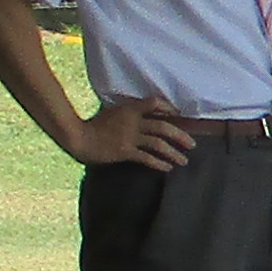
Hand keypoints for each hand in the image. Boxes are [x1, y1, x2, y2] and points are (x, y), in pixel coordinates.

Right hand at [71, 94, 199, 172]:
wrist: (79, 138)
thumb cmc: (95, 125)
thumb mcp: (114, 112)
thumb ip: (130, 112)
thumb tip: (146, 115)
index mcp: (129, 109)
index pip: (154, 103)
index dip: (169, 108)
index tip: (179, 116)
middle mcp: (132, 121)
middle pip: (163, 126)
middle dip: (180, 136)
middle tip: (192, 144)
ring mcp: (129, 137)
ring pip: (158, 144)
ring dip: (174, 153)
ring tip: (184, 160)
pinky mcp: (124, 151)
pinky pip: (146, 158)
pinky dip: (159, 163)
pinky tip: (167, 168)